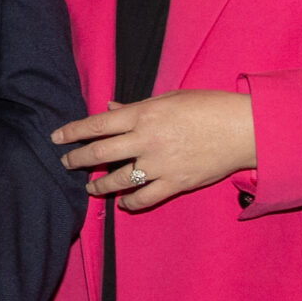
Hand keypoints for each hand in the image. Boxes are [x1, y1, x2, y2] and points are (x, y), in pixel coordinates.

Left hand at [54, 89, 256, 210]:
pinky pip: (145, 198)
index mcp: (144, 114)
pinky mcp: (176, 184)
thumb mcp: (169, 98)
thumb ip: (136, 106)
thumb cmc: (208, 107)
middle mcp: (146, 140)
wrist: (244, 129)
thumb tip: (109, 109)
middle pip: (100, 153)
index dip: (72, 132)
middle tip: (66, 163)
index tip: (57, 138)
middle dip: (78, 159)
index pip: (96, 125)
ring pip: (118, 179)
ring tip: (90, 188)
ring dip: (99, 185)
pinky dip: (130, 203)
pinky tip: (122, 203)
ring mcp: (160, 164)